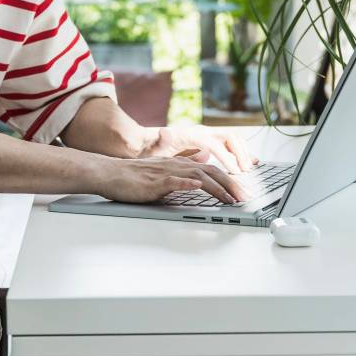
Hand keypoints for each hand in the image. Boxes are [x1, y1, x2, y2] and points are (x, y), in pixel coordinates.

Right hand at [100, 155, 247, 204]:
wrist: (109, 174)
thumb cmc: (132, 176)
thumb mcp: (161, 168)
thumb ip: (181, 164)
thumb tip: (201, 158)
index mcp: (178, 163)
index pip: (210, 169)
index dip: (229, 179)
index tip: (242, 192)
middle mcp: (175, 165)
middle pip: (210, 171)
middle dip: (231, 184)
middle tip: (245, 197)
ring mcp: (165, 173)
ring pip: (196, 176)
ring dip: (216, 187)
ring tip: (230, 197)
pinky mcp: (153, 182)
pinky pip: (172, 181)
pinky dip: (186, 183)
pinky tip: (197, 186)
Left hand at [137, 124, 256, 173]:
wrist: (149, 141)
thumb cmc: (152, 147)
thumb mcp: (154, 146)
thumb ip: (160, 141)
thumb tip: (165, 132)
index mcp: (192, 134)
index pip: (214, 144)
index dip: (226, 158)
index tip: (235, 172)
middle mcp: (203, 132)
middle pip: (229, 138)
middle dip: (240, 154)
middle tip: (246, 172)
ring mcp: (208, 135)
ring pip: (233, 139)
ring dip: (243, 153)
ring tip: (248, 170)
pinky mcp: (210, 141)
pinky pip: (231, 144)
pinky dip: (241, 152)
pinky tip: (249, 162)